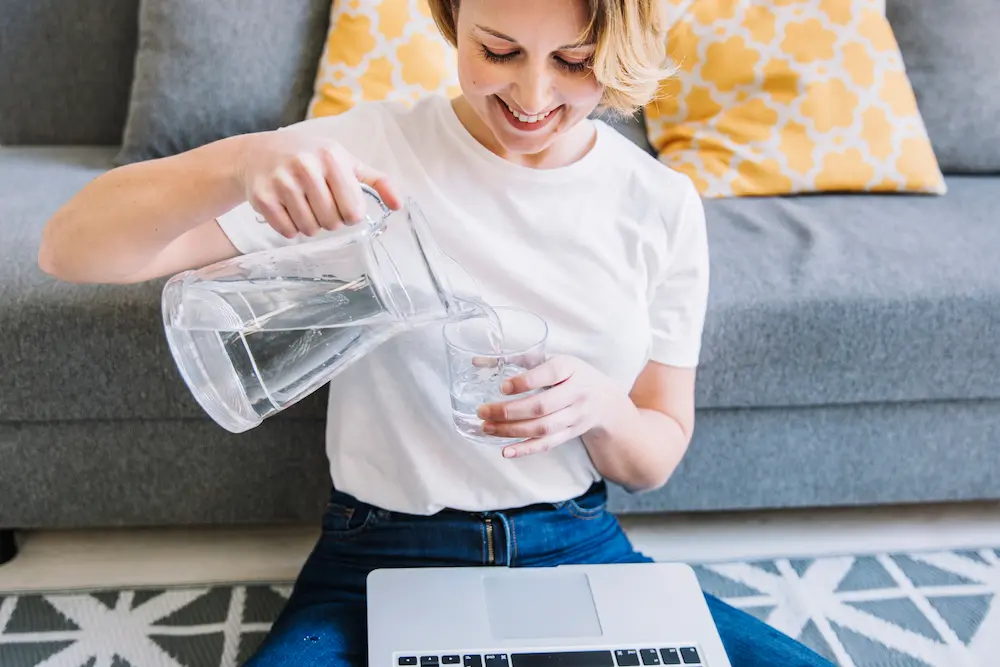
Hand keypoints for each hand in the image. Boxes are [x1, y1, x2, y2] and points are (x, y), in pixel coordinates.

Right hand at [235, 127, 400, 238]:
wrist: (259, 152)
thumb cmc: (310, 157)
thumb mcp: (346, 161)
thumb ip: (376, 181)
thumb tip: (398, 206)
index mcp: (331, 157)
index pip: (353, 211)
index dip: (350, 214)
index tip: (342, 205)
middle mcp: (305, 167)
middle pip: (332, 222)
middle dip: (330, 221)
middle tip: (322, 207)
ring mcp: (281, 182)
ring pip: (309, 229)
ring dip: (311, 226)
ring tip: (305, 208)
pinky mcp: (262, 197)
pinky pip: (287, 231)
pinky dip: (291, 228)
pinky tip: (288, 211)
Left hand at [476, 355, 631, 457]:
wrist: (605, 399)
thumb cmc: (571, 374)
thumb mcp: (553, 359)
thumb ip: (519, 359)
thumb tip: (476, 362)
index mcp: (570, 368)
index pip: (550, 374)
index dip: (525, 382)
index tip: (502, 387)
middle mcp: (576, 393)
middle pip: (542, 406)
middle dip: (509, 412)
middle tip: (483, 411)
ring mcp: (575, 416)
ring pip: (542, 428)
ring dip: (511, 431)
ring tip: (487, 428)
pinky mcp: (570, 433)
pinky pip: (547, 444)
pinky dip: (526, 450)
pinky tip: (505, 451)